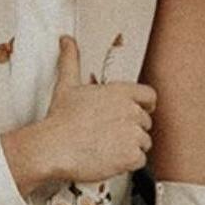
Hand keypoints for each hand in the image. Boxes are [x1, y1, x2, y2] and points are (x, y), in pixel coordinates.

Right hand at [45, 37, 155, 181]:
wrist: (54, 147)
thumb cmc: (60, 119)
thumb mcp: (67, 84)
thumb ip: (71, 60)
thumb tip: (67, 41)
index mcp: (120, 91)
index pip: (149, 95)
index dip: (146, 105)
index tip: (141, 111)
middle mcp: (130, 111)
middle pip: (145, 122)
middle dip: (131, 129)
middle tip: (110, 134)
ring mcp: (133, 134)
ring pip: (143, 142)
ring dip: (129, 147)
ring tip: (107, 147)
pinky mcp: (131, 156)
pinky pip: (139, 161)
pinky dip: (127, 163)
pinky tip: (110, 159)